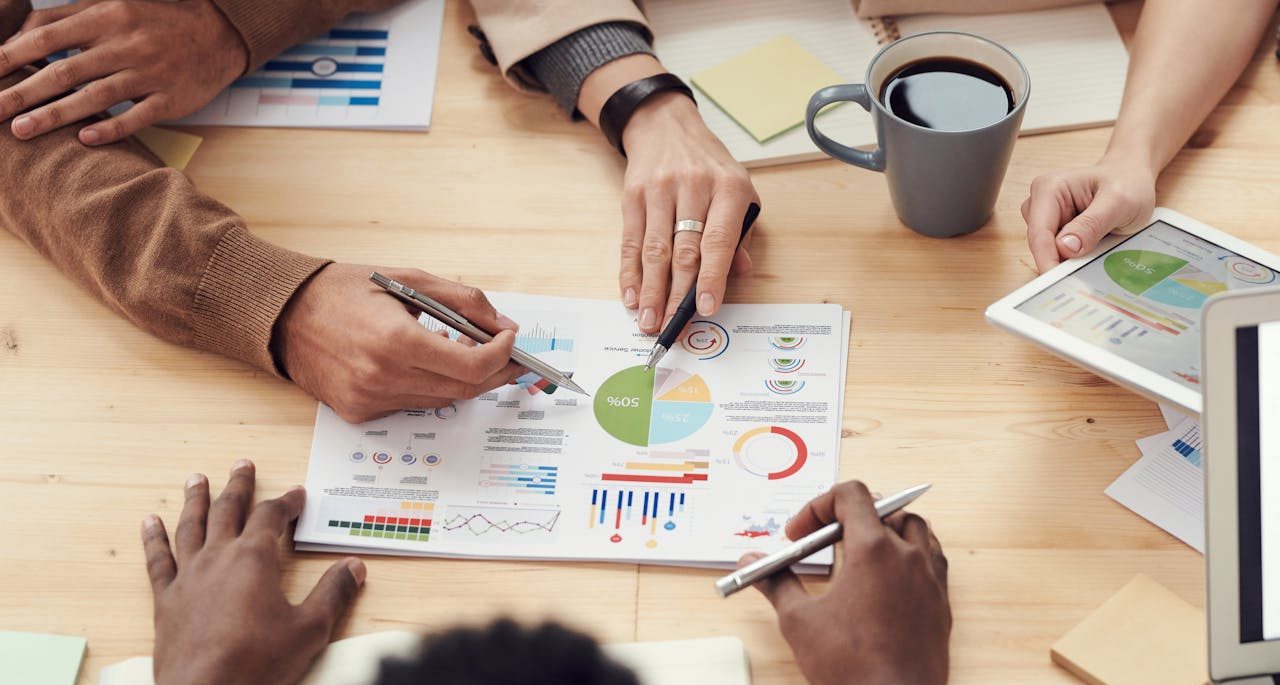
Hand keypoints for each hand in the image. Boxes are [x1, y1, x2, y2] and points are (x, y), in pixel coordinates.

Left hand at [0, 0, 246, 143]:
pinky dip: (110, 128)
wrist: (218, 34)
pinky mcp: (171, 100)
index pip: (46, 35)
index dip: (11, 55)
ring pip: (94, 97)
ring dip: (55, 115)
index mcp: (107, 16)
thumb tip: (20, 37)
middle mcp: (126, 45)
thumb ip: (66, 18)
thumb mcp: (112, 5)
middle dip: (22, 93)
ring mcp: (149, 74)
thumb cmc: (156, 21)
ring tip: (21, 131)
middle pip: (63, 70)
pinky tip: (85, 140)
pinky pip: (136, 117)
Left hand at [143, 461, 365, 684]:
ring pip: (190, 526)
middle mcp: (218, 558)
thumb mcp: (309, 629)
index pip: (272, 517)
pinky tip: (149, 522)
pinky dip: (154, 538)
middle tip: (243, 465)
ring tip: (196, 479)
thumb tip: (354, 567)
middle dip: (239, 486)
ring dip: (195, 499)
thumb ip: (333, 594)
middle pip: (228, 510)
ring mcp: (188, 577)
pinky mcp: (166, 600)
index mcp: (254, 560)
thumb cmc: (256, 663)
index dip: (287, 502)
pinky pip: (158, 560)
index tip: (297, 495)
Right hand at [275, 263, 524, 422]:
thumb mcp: (409, 279)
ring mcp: (369, 400)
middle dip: (494, 372)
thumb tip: (502, 325)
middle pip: (464, 390)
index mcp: (395, 341)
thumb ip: (463, 301)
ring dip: (462, 379)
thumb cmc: (344, 290)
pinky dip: (429, 386)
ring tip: (464, 351)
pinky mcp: (359, 413)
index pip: (471, 367)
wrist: (283, 314)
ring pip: (441, 400)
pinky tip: (423, 363)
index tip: (509, 339)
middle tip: (506, 354)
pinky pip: (411, 406)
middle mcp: (382, 377)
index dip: (501, 356)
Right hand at [619, 91, 757, 332]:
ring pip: (654, 250)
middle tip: (671, 326)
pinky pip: (631, 241)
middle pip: (683, 251)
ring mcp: (660, 190)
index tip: (707, 308)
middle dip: (676, 294)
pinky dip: (630, 272)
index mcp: (728, 188)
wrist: (667, 127)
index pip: (719, 241)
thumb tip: (739, 273)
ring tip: (648, 320)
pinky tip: (631, 295)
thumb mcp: (739, 191)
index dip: (712, 278)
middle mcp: (694, 187)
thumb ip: (741, 234)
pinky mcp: (633, 195)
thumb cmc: (710, 167)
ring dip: (650, 290)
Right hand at [742, 481, 950, 684]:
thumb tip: (753, 563)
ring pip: (914, 527)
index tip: (801, 532)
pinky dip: (910, 553)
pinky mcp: (941, 601)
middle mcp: (908, 556)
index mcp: (873, 550)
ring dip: (885, 528)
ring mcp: (930, 578)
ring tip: (859, 550)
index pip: (851, 495)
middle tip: (823, 541)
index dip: (819, 506)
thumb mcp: (800, 621)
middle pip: (881, 508)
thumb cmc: (853, 668)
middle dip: (847, 517)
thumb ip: (776, 582)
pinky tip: (889, 575)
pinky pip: (932, 557)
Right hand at [1022, 157, 1156, 272]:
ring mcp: (1045, 217)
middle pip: (1041, 245)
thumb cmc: (1127, 183)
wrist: (1133, 179)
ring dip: (1071, 258)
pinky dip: (1075, 256)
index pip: (1039, 233)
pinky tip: (1094, 247)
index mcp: (1049, 189)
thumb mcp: (1119, 202)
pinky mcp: (1053, 229)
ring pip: (1048, 251)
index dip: (1047, 260)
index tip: (1058, 282)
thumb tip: (1065, 247)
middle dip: (1062, 260)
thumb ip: (1092, 224)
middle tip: (1091, 267)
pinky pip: (1058, 252)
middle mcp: (1040, 202)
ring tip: (1100, 245)